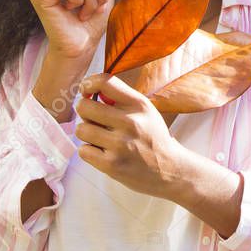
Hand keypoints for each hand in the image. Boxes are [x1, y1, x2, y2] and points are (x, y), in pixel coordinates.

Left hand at [73, 73, 184, 198]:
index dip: (88, 83)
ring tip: (100, 138)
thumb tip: (88, 92)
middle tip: (92, 118)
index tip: (86, 90)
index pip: (105, 82)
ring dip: (87, 133)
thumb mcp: (145, 111)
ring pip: (81, 129)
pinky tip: (102, 152)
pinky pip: (83, 151)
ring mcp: (120, 144)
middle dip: (84, 111)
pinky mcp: (112, 165)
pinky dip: (89, 151)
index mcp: (138, 105)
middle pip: (85, 106)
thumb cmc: (151, 137)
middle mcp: (130, 122)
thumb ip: (121, 99)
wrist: (169, 169)